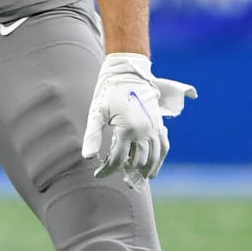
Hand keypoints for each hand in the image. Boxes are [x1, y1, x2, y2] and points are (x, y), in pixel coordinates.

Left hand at [81, 52, 196, 187]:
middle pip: (137, 162)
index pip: (118, 160)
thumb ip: (92, 136)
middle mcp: (144, 132)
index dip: (107, 170)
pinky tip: (152, 169)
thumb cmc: (109, 92)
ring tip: (134, 177)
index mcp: (127, 129)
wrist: (128, 73)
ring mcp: (154, 129)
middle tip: (115, 173)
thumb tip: (87, 158)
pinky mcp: (160, 125)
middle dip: (125, 171)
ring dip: (144, 170)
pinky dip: (159, 160)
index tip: (99, 174)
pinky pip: (164, 148)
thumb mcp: (97, 113)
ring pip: (153, 158)